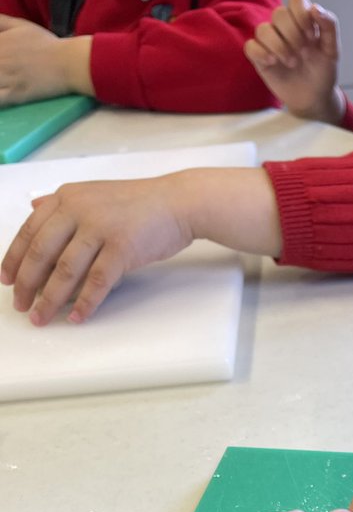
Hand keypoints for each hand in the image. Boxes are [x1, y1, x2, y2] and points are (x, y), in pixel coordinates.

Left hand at [0, 15, 92, 102]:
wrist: (69, 63)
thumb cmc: (48, 44)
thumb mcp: (21, 25)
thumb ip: (1, 22)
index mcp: (0, 42)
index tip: (3, 59)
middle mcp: (0, 59)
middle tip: (7, 72)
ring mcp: (7, 78)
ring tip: (6, 82)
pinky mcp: (16, 95)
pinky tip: (3, 97)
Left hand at [0, 174, 194, 324]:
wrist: (177, 203)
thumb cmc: (140, 204)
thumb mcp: (94, 194)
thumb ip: (64, 204)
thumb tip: (34, 209)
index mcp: (67, 198)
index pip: (30, 231)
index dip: (15, 259)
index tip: (7, 281)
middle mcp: (79, 210)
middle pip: (42, 252)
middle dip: (28, 284)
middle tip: (21, 306)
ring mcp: (101, 228)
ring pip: (65, 270)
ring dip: (51, 299)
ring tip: (42, 317)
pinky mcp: (122, 248)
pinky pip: (97, 281)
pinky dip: (85, 302)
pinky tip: (77, 316)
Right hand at [244, 0, 342, 121]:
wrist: (315, 98)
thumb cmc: (322, 72)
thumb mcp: (332, 51)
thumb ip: (329, 27)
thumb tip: (316, 9)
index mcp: (302, 20)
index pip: (296, 2)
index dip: (302, 16)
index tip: (312, 37)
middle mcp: (284, 28)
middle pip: (279, 14)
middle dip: (293, 34)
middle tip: (304, 54)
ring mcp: (271, 42)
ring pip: (262, 29)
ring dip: (279, 46)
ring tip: (292, 63)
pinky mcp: (260, 57)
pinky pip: (250, 47)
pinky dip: (261, 53)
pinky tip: (273, 62)